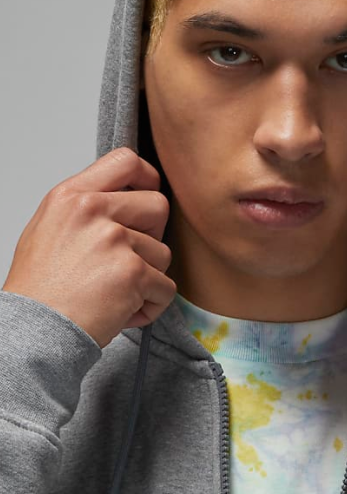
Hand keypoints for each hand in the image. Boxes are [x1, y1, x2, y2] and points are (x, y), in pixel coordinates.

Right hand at [2, 147, 176, 348]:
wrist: (32, 332)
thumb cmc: (40, 289)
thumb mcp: (50, 228)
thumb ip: (87, 208)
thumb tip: (126, 198)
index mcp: (71, 195)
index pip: (126, 160)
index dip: (147, 178)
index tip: (147, 196)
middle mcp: (93, 210)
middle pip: (158, 205)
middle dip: (152, 236)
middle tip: (128, 260)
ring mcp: (115, 240)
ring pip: (163, 252)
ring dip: (148, 279)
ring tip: (114, 294)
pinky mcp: (133, 272)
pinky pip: (166, 287)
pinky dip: (150, 306)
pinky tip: (121, 313)